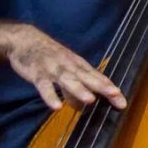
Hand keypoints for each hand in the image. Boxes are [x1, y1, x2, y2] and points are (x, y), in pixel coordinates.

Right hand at [2, 23, 124, 111]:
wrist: (25, 39)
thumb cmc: (48, 56)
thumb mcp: (64, 70)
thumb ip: (73, 89)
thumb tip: (82, 107)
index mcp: (78, 65)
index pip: (98, 78)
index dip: (110, 89)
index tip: (122, 102)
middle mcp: (69, 66)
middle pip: (88, 77)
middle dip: (102, 87)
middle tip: (116, 95)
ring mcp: (53, 69)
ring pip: (67, 80)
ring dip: (79, 90)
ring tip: (91, 100)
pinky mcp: (37, 73)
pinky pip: (43, 85)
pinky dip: (49, 95)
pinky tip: (56, 107)